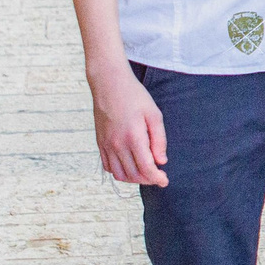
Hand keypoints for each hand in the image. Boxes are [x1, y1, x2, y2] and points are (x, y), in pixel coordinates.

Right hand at [89, 62, 167, 186]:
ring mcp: (106, 145)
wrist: (109, 84)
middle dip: (148, 180)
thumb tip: (161, 161)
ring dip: (133, 178)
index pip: (146, 168)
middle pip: (133, 175)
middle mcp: (117, 144)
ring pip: (119, 174)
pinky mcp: (100, 143)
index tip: (165, 181)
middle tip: (158, 176)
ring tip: (145, 173)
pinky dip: (119, 172)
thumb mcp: (154, 114)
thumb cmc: (135, 96)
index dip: (157, 178)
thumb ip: (159, 140)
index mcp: (133, 137)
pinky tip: (129, 165)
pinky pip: (108, 166)